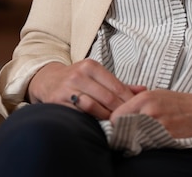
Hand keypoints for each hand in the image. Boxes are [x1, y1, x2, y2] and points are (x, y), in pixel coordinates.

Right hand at [27, 59, 145, 119]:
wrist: (48, 80)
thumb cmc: (78, 79)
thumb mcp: (97, 76)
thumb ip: (120, 84)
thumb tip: (144, 90)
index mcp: (91, 66)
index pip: (116, 86)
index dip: (129, 100)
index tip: (137, 110)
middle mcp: (79, 75)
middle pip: (107, 97)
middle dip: (120, 110)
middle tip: (129, 120)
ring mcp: (67, 88)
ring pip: (93, 106)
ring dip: (106, 117)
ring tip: (115, 124)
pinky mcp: (57, 101)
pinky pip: (79, 113)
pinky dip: (91, 120)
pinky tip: (98, 125)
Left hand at [109, 88, 191, 137]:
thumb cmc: (179, 103)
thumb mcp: (156, 94)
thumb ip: (135, 102)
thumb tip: (114, 113)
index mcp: (145, 98)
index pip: (115, 116)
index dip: (114, 124)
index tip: (117, 128)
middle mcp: (150, 111)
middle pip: (122, 129)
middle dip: (122, 134)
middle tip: (124, 137)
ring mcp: (158, 126)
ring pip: (134, 139)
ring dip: (133, 141)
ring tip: (137, 140)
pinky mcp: (167, 138)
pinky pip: (148, 145)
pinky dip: (147, 146)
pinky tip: (151, 142)